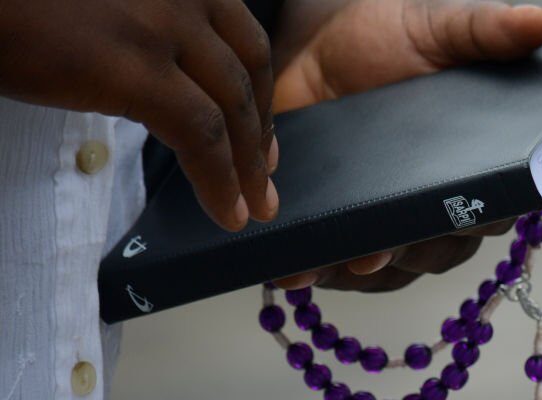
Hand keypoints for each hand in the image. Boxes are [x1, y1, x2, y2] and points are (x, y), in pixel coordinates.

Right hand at [0, 0, 278, 230]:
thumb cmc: (21, 5)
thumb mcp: (107, 8)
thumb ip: (147, 29)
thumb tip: (167, 78)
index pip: (243, 37)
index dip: (260, 92)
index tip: (262, 133)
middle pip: (247, 72)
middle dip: (260, 133)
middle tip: (263, 178)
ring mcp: (163, 24)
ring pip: (233, 107)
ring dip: (247, 166)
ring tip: (253, 206)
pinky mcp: (134, 66)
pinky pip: (200, 133)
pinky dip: (219, 179)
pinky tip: (226, 210)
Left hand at [270, 0, 541, 289]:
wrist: (322, 43)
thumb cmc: (394, 36)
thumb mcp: (441, 27)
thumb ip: (487, 29)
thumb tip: (537, 23)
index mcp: (485, 160)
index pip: (499, 206)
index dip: (478, 220)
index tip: (451, 219)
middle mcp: (448, 202)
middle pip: (443, 248)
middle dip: (409, 250)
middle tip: (375, 250)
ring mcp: (399, 223)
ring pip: (395, 269)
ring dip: (363, 270)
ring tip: (331, 262)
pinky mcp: (353, 232)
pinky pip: (346, 269)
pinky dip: (325, 271)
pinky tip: (300, 268)